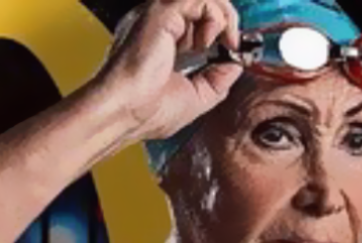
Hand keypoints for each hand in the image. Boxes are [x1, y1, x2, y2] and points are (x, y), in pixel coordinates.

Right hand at [97, 0, 243, 140]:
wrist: (125, 112)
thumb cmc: (147, 111)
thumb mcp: (197, 96)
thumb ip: (218, 78)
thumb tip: (236, 65)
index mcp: (163, 40)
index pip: (198, 20)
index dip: (221, 30)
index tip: (233, 52)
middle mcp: (160, 23)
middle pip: (202, 3)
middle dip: (226, 20)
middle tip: (233, 45)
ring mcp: (159, 15)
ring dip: (223, 17)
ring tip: (223, 43)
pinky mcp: (162, 13)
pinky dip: (215, 18)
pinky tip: (208, 43)